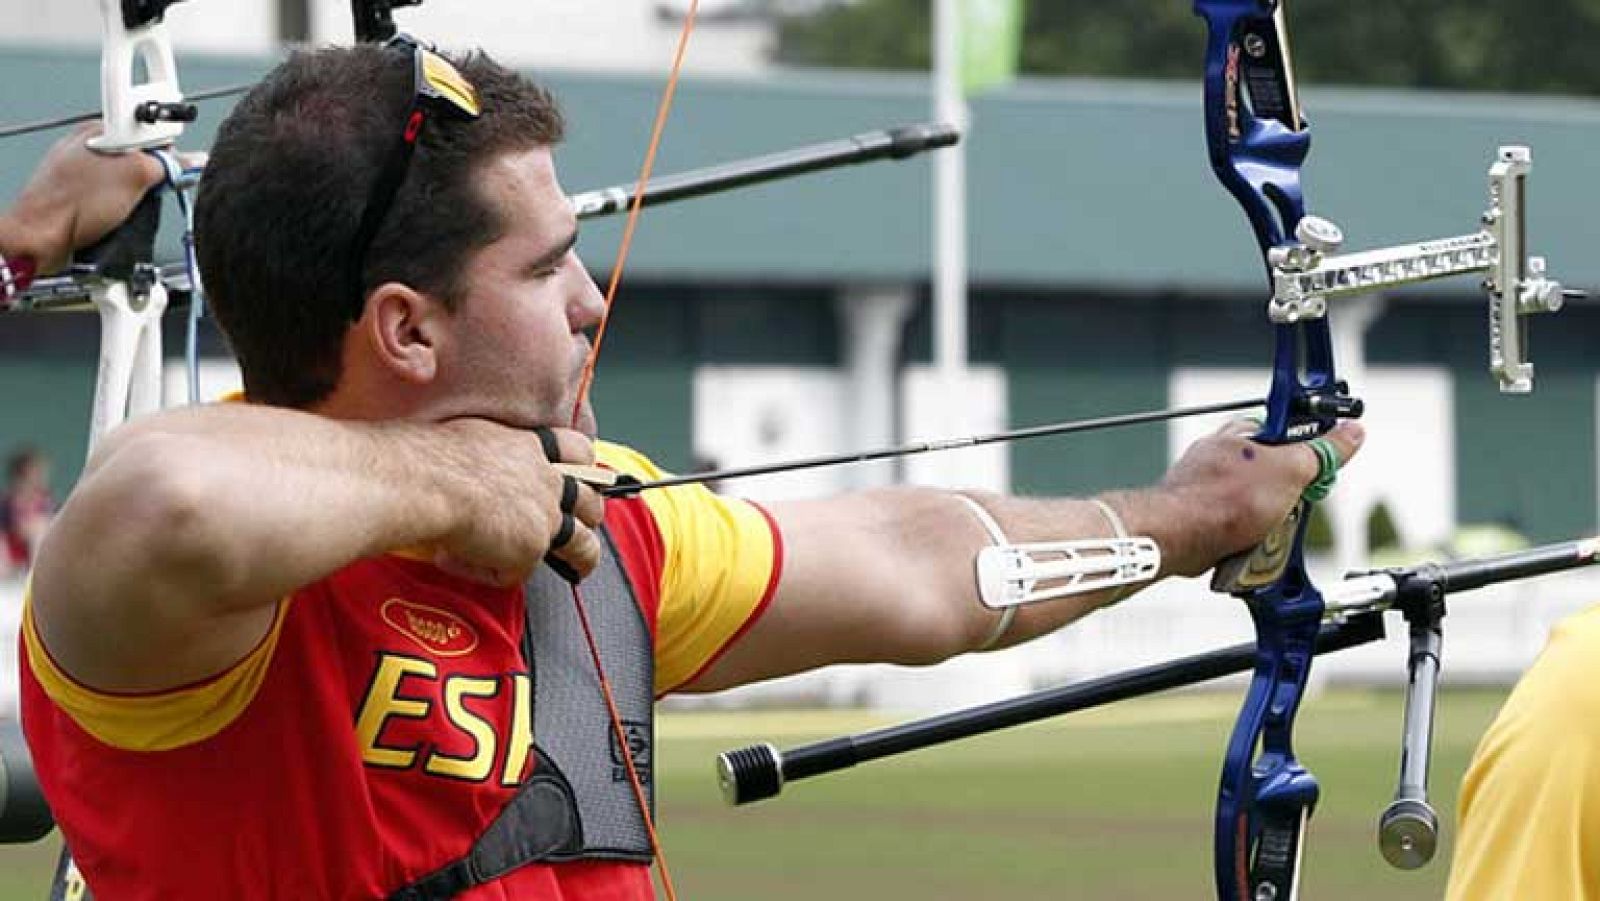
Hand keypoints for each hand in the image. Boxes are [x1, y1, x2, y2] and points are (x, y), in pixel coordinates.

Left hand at [0, 125, 166, 271]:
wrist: (40, 238)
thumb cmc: (69, 203)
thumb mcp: (134, 176)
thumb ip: (166, 164)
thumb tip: (190, 161)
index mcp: (98, 132)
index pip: (148, 133)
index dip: (167, 153)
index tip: (174, 169)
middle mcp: (88, 151)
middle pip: (140, 161)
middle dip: (151, 181)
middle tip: (147, 194)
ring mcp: (82, 176)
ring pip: (128, 186)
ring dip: (136, 202)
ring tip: (127, 212)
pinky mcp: (80, 200)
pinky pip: (114, 203)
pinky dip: (121, 215)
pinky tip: (115, 221)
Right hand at [432, 421, 605, 586]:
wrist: (425, 482)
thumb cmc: (431, 457)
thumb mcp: (473, 438)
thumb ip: (493, 455)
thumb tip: (477, 469)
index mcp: (531, 448)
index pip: (578, 450)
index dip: (584, 465)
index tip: (584, 475)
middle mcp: (546, 482)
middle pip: (590, 500)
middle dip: (591, 514)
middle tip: (584, 524)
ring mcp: (544, 517)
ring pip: (582, 544)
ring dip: (582, 559)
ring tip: (576, 569)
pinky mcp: (531, 550)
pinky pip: (516, 574)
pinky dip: (488, 573)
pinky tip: (457, 561)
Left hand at [1152, 418, 1364, 576]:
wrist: (1176, 536)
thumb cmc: (1222, 500)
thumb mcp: (1290, 471)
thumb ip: (1322, 452)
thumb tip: (1351, 432)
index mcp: (1245, 432)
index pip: (1293, 431)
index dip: (1313, 453)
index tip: (1322, 471)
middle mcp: (1226, 454)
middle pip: (1280, 471)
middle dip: (1293, 494)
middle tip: (1292, 505)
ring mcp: (1213, 483)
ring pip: (1261, 501)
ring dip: (1272, 520)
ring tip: (1265, 529)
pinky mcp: (1205, 511)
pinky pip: (1240, 522)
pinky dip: (1249, 535)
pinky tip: (1247, 542)